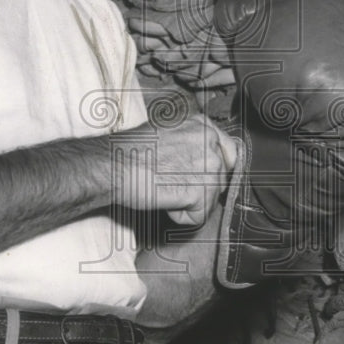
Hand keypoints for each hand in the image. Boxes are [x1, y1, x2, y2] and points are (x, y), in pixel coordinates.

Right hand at [111, 115, 236, 225]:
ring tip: (163, 187)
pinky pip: (199, 217)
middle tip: (169, 181)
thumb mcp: (166, 131)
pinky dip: (180, 216)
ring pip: (210, 200)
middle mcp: (211, 142)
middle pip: (220, 180)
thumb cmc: (130, 151)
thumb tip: (203, 159)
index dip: (211, 171)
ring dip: (187, 202)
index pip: (229, 154)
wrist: (113, 165)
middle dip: (197, 188)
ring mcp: (209, 166)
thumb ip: (191, 142)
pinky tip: (163, 199)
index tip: (193, 175)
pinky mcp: (201, 192)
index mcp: (203, 125)